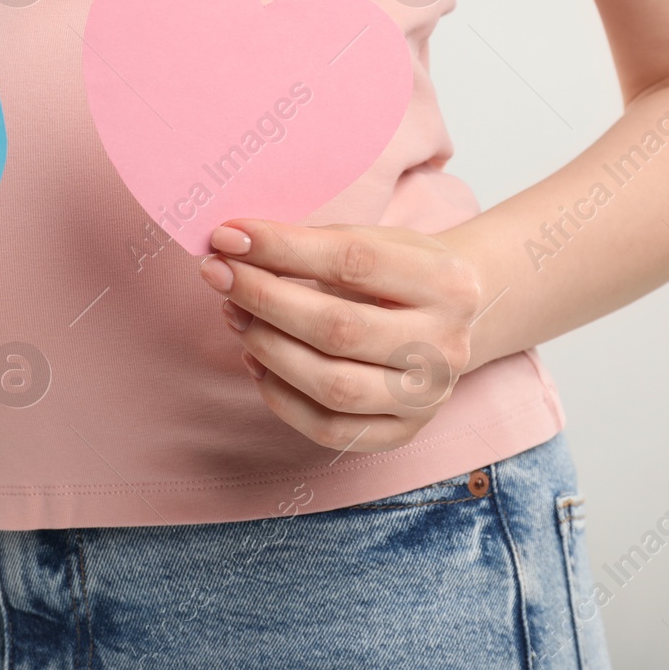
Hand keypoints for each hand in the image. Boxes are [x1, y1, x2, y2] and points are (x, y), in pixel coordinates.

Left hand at [198, 220, 486, 452]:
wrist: (450, 320)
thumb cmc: (398, 273)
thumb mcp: (375, 240)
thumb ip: (313, 243)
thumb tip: (235, 246)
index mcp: (448, 283)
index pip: (354, 261)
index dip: (283, 247)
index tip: (229, 236)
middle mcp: (446, 345)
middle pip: (339, 328)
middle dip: (265, 299)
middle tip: (218, 274)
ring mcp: (427, 398)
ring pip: (331, 385)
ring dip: (266, 347)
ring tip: (234, 314)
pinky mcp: (401, 433)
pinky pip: (327, 427)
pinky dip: (279, 396)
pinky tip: (255, 359)